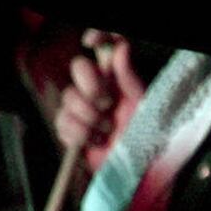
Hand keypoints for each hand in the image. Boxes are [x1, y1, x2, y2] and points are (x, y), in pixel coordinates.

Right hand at [44, 31, 141, 172]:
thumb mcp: (143, 105)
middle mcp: (98, 89)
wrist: (136, 172)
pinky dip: (78, 134)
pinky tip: (94, 141)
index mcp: (118, 79)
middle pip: (78, 68)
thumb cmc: (147, 138)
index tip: (91, 41)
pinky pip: (62, 122)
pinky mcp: (71, 130)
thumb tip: (120, 47)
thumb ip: (129, 77)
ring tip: (107, 131)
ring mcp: (82, 109)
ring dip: (88, 118)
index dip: (96, 37)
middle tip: (107, 105)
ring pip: (68, 98)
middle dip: (90, 87)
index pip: (103, 48)